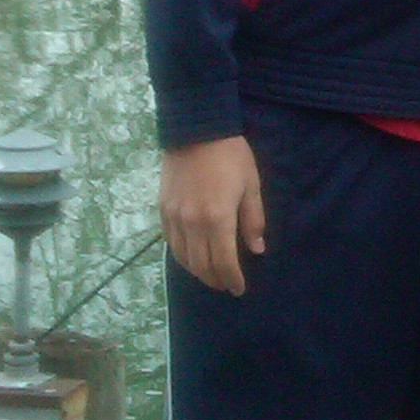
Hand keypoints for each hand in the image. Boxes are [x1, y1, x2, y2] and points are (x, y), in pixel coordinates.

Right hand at [160, 135, 265, 294]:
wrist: (196, 130)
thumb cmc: (231, 155)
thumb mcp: (251, 185)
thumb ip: (253, 220)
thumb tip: (257, 250)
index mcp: (218, 218)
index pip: (223, 262)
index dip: (232, 279)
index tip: (239, 289)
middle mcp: (192, 223)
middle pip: (201, 265)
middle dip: (215, 280)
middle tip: (226, 285)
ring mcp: (174, 217)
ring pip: (183, 258)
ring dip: (197, 271)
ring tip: (211, 275)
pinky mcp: (163, 209)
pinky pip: (170, 242)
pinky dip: (182, 256)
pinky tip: (192, 257)